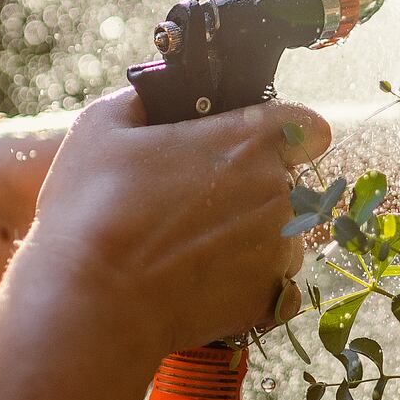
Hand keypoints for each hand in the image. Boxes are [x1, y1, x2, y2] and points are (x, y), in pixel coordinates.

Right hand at [19, 88, 330, 350]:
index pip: (307, 125)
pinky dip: (250, 285)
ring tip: (190, 249)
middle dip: (249, 188)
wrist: (94, 304)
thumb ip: (143, 100)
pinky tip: (207, 282)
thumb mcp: (100, 128)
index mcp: (250, 141)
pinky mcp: (270, 298)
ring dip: (250, 238)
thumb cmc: (93, 211)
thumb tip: (155, 96)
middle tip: (192, 203)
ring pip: (282, 235)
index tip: (250, 147)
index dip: (282, 134)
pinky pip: (277, 286)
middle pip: (286, 182)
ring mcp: (280, 249)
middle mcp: (280, 193)